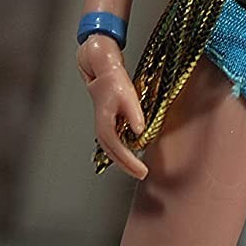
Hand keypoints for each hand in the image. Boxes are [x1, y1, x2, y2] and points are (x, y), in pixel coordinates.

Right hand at [77, 34, 148, 179]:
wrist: (103, 71)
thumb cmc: (115, 82)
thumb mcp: (128, 96)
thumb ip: (134, 115)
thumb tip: (140, 132)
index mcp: (106, 124)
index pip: (119, 150)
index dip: (130, 162)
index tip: (142, 171)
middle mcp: (102, 129)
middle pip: (113, 155)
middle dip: (127, 167)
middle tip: (142, 174)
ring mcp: (103, 127)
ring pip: (112, 150)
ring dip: (123, 161)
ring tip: (137, 169)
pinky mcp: (107, 123)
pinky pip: (113, 143)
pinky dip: (121, 152)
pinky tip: (130, 154)